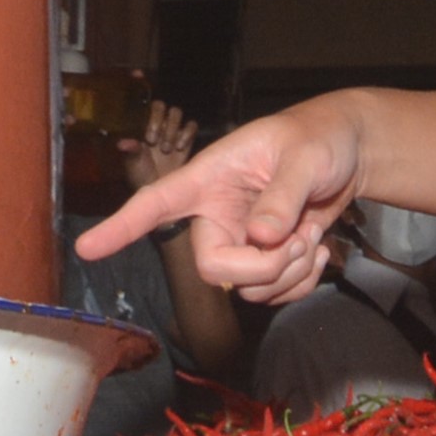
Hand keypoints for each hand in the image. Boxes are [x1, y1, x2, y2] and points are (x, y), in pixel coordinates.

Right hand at [77, 101, 362, 304]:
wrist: (347, 154)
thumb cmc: (318, 139)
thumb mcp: (305, 157)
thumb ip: (282, 195)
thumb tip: (259, 237)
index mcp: (209, 179)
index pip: (156, 203)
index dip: (121, 226)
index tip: (88, 248)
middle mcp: (216, 215)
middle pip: (212, 269)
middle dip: (261, 268)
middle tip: (299, 240)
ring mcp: (240, 243)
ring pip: (247, 290)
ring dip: (289, 272)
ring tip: (311, 235)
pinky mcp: (263, 264)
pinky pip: (273, 296)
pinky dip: (301, 282)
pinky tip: (315, 250)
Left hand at [119, 100, 198, 191]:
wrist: (157, 187)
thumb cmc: (141, 173)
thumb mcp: (133, 162)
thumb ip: (131, 150)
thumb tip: (122, 143)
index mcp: (146, 125)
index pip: (153, 107)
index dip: (153, 118)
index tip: (149, 138)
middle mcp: (161, 124)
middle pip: (167, 109)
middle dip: (164, 125)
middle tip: (156, 143)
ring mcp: (174, 130)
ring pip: (177, 114)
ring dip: (172, 129)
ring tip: (167, 149)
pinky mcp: (187, 139)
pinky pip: (191, 126)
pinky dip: (187, 135)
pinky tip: (180, 148)